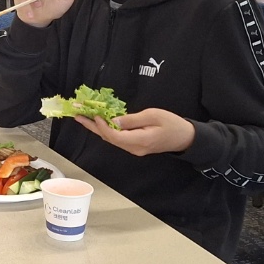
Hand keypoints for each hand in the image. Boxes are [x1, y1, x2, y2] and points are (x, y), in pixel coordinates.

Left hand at [75, 108, 194, 155]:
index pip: (115, 136)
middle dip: (92, 126)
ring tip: (84, 118)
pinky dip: (107, 130)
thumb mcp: (153, 115)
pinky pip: (118, 139)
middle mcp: (134, 148)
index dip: (102, 126)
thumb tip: (114, 121)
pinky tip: (99, 122)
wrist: (185, 138)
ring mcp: (134, 149)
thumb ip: (132, 120)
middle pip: (109, 138)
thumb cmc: (172, 124)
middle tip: (78, 115)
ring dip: (97, 128)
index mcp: (140, 141)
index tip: (95, 115)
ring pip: (112, 139)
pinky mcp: (135, 146)